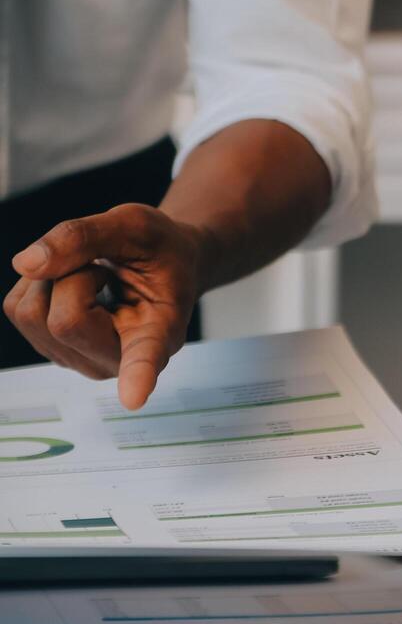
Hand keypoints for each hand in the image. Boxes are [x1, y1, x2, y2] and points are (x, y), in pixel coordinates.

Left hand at [5, 203, 207, 409]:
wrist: (160, 265)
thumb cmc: (158, 250)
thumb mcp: (135, 224)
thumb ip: (84, 236)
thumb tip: (26, 264)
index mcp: (160, 331)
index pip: (146, 357)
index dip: (138, 377)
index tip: (133, 399)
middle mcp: (121, 359)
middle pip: (64, 321)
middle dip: (71, 275)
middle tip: (106, 270)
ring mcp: (84, 361)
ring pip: (34, 314)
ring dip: (52, 277)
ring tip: (93, 278)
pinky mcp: (55, 351)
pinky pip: (19, 310)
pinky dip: (37, 284)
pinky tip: (73, 286)